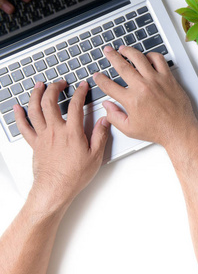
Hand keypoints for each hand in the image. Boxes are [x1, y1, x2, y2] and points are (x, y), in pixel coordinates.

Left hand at [13, 80, 109, 206]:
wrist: (55, 189)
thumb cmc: (74, 176)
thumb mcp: (96, 156)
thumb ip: (100, 135)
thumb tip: (105, 120)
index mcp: (72, 132)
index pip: (76, 105)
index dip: (80, 92)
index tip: (83, 86)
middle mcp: (55, 131)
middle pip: (50, 102)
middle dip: (55, 88)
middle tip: (60, 83)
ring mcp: (42, 136)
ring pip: (35, 109)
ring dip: (36, 95)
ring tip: (39, 86)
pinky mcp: (34, 144)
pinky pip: (24, 126)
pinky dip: (19, 115)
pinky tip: (17, 108)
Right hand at [93, 46, 197, 148]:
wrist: (179, 130)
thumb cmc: (158, 131)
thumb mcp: (130, 129)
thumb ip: (114, 117)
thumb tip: (107, 105)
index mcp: (131, 100)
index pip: (109, 85)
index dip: (100, 79)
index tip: (97, 75)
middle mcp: (143, 87)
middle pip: (122, 66)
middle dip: (111, 56)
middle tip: (107, 51)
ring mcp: (156, 80)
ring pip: (139, 58)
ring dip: (129, 51)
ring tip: (123, 49)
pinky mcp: (168, 78)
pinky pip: (159, 60)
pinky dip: (151, 55)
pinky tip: (146, 57)